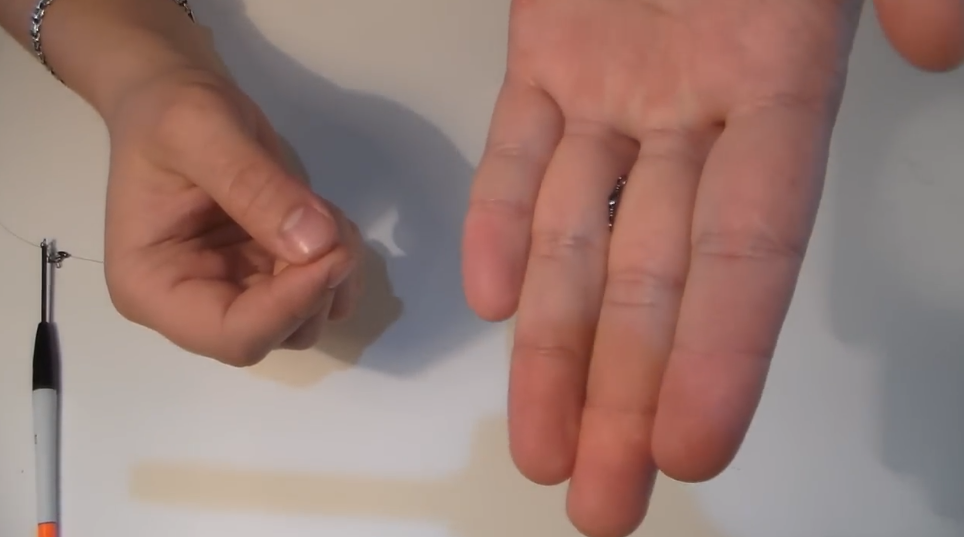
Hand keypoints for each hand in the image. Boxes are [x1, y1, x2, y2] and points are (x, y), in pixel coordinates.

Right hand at [102, 64, 362, 365]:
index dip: (290, 306)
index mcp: (153, 288)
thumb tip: (316, 245)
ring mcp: (236, 293)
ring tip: (322, 208)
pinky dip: (339, 258)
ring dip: (335, 268)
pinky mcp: (269, 276)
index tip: (331, 253)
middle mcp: (194, 306)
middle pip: (278, 334)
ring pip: (310, 316)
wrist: (173, 96)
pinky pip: (324, 291)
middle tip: (330, 219)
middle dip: (318, 282)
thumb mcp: (201, 131)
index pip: (233, 336)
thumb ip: (254, 186)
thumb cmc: (168, 113)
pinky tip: (325, 216)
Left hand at [463, 0, 961, 535]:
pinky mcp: (549, 52)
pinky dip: (497, 215)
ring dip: (548, 345)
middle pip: (653, 280)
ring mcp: (615, 87)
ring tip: (535, 446)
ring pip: (572, 236)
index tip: (691, 449)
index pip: (751, 252)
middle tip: (600, 504)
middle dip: (621, 395)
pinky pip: (517, 148)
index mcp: (778, 86)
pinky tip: (490, 300)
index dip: (722, 354)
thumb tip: (947, 45)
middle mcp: (693, 110)